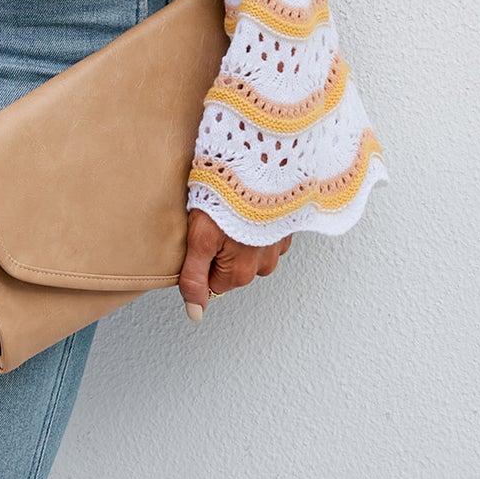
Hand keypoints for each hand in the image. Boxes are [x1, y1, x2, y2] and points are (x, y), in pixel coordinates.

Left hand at [178, 205, 292, 320]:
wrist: (260, 165)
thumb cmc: (226, 199)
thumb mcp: (200, 239)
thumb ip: (194, 279)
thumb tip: (195, 313)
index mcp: (241, 273)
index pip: (212, 282)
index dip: (202, 257)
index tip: (203, 234)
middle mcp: (264, 266)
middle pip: (232, 267)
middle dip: (221, 246)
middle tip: (216, 218)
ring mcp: (277, 246)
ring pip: (249, 251)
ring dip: (240, 233)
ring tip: (232, 208)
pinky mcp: (285, 226)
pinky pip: (265, 233)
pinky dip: (256, 221)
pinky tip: (249, 204)